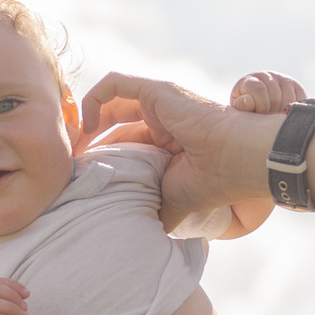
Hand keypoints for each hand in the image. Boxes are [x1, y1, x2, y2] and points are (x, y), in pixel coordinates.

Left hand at [80, 72, 283, 228]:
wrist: (240, 161)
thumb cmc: (213, 182)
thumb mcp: (173, 202)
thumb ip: (153, 209)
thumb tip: (137, 230)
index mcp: (169, 142)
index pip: (126, 142)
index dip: (103, 156)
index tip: (84, 177)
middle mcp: (164, 119)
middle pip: (114, 121)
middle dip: (89, 140)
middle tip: (73, 163)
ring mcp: (161, 102)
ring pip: (111, 101)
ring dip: (86, 120)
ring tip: (76, 146)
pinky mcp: (157, 91)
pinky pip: (115, 83)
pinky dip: (94, 99)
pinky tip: (89, 127)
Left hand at [228, 71, 304, 113]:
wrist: (260, 113)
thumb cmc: (247, 114)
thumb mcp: (240, 112)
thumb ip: (241, 106)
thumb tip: (248, 100)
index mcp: (249, 81)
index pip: (258, 89)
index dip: (260, 105)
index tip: (259, 115)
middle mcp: (266, 76)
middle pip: (275, 96)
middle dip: (272, 112)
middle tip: (268, 119)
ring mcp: (281, 79)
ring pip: (288, 98)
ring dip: (283, 111)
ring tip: (275, 117)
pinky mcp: (295, 86)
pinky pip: (299, 98)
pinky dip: (294, 108)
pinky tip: (285, 113)